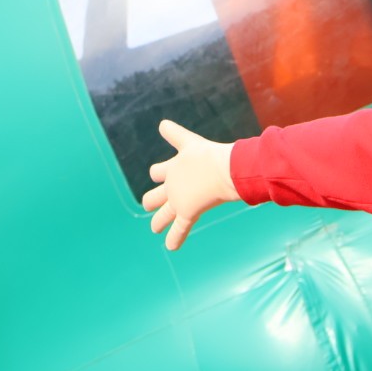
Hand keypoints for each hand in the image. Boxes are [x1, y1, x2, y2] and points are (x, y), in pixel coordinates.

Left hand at [142, 120, 238, 249]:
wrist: (223, 168)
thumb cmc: (215, 154)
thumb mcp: (193, 143)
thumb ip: (176, 135)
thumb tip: (161, 123)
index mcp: (174, 165)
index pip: (159, 169)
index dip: (158, 171)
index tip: (155, 174)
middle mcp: (172, 184)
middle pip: (154, 195)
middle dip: (152, 200)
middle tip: (149, 203)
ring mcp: (178, 200)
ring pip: (162, 215)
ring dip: (158, 222)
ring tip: (155, 227)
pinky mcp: (187, 213)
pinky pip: (179, 229)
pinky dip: (175, 239)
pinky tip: (171, 247)